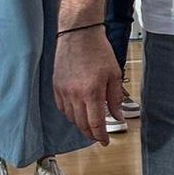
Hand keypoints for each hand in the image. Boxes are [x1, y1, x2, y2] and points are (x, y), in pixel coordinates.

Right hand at [53, 26, 122, 144]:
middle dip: (90, 134)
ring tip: (89, 125)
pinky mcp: (56, 86)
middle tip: (98, 136)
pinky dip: (70, 114)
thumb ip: (115, 99)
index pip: (95, 124)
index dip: (100, 136)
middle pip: (81, 124)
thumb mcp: (114, 75)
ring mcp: (63, 91)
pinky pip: (61, 108)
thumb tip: (117, 116)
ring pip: (70, 118)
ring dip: (80, 125)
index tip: (104, 141)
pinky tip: (77, 112)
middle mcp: (74, 94)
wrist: (79, 34)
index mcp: (91, 93)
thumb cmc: (97, 50)